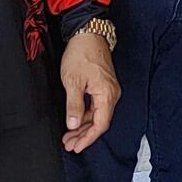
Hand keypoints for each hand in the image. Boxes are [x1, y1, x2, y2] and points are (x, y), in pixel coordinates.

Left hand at [60, 32, 119, 152]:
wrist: (87, 34)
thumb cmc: (82, 53)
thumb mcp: (72, 82)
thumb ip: (74, 106)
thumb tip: (73, 125)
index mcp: (107, 94)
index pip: (100, 125)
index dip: (88, 138)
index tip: (76, 146)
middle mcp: (112, 94)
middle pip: (99, 122)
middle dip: (84, 135)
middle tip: (69, 144)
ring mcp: (108, 90)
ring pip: (97, 115)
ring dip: (83, 126)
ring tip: (69, 135)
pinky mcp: (103, 86)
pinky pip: (96, 106)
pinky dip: (85, 115)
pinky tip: (75, 120)